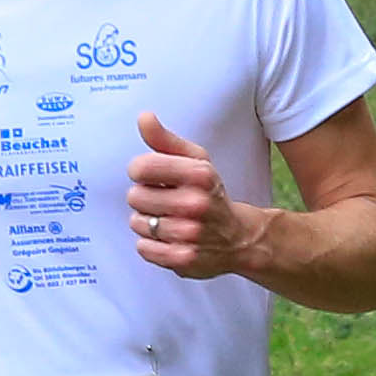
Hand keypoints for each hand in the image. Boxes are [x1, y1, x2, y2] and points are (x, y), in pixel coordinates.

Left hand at [126, 112, 266, 280]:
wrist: (239, 237)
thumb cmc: (210, 193)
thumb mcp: (195, 161)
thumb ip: (165, 140)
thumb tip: (144, 117)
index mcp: (199, 174)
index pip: (141, 168)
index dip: (140, 172)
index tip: (152, 176)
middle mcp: (196, 203)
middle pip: (135, 196)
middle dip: (144, 199)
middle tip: (164, 202)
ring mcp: (190, 233)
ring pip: (137, 223)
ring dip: (146, 222)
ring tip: (167, 220)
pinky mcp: (184, 258)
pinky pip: (143, 248)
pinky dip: (150, 245)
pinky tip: (167, 238)